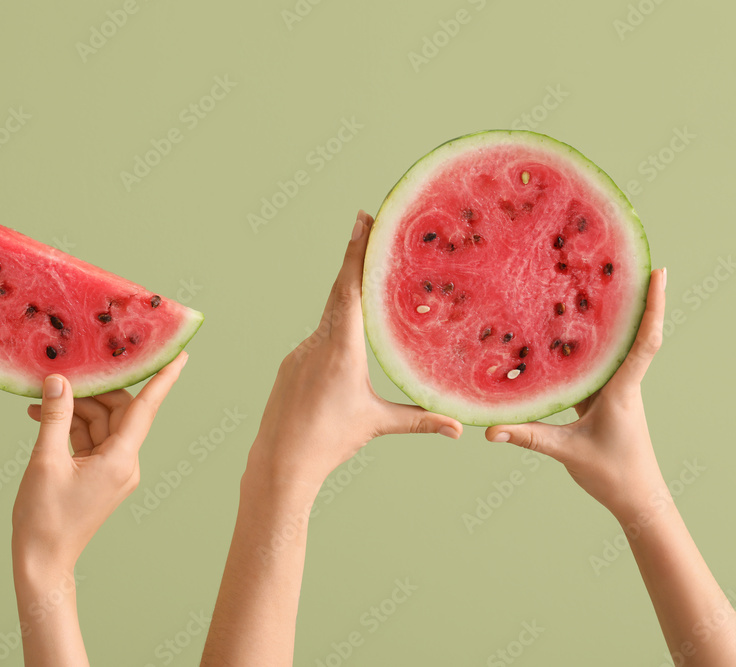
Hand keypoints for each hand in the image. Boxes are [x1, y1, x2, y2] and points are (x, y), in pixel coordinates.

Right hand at [12, 353, 187, 580]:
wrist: (42, 561)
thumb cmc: (45, 518)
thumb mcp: (46, 461)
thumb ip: (55, 417)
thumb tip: (59, 381)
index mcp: (121, 460)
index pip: (146, 409)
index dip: (163, 379)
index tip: (180, 355)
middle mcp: (125, 463)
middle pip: (119, 412)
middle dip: (92, 392)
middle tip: (63, 374)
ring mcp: (113, 470)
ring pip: (101, 424)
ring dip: (74, 409)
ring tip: (41, 399)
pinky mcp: (99, 475)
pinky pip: (91, 439)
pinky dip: (71, 426)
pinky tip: (44, 416)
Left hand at [248, 210, 462, 490]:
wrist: (279, 460)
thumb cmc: (329, 441)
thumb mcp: (376, 424)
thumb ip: (419, 420)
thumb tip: (458, 428)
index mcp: (341, 348)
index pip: (350, 289)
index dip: (357, 253)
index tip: (362, 220)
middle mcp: (317, 342)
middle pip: (339, 291)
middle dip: (354, 256)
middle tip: (366, 220)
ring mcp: (300, 351)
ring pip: (329, 315)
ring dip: (346, 292)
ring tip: (367, 267)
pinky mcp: (291, 364)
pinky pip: (317, 335)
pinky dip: (334, 323)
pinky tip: (348, 325)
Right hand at [486, 268, 667, 521]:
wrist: (637, 499)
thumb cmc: (613, 475)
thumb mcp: (568, 453)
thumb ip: (529, 438)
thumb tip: (492, 430)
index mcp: (623, 391)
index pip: (644, 342)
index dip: (653, 307)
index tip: (659, 272)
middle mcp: (623, 385)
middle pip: (633, 334)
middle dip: (633, 298)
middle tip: (623, 264)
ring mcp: (615, 392)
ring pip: (612, 349)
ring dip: (610, 320)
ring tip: (593, 288)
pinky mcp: (604, 401)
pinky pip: (595, 367)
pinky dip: (586, 348)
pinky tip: (566, 335)